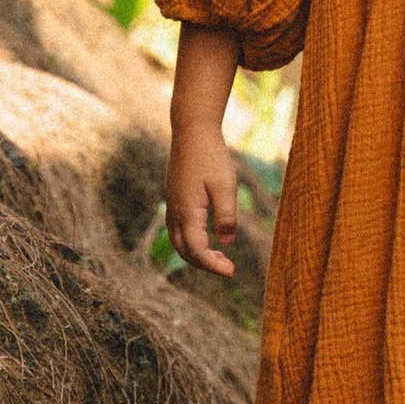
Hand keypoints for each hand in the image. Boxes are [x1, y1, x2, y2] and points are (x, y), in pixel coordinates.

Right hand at [166, 121, 238, 277]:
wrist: (192, 131)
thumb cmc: (211, 156)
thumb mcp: (225, 185)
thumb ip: (226, 215)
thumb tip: (226, 242)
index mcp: (187, 211)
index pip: (197, 250)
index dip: (212, 265)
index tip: (231, 272)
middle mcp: (176, 211)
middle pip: (184, 251)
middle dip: (204, 264)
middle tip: (228, 267)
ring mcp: (173, 205)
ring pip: (179, 241)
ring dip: (197, 254)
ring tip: (220, 256)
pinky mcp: (175, 198)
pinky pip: (178, 229)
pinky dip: (192, 240)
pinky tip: (208, 236)